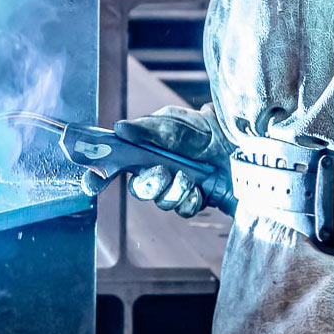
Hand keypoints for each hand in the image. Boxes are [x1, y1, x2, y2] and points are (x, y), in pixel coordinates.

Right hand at [77, 109, 229, 218]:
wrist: (242, 146)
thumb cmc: (207, 130)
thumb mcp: (175, 123)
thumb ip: (147, 129)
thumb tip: (119, 129)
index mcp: (147, 149)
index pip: (116, 163)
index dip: (100, 174)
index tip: (91, 183)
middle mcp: (159, 169)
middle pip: (137, 188)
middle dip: (148, 184)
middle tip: (161, 173)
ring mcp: (176, 186)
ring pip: (160, 201)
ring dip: (173, 190)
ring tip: (189, 177)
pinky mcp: (195, 199)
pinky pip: (182, 210)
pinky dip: (190, 200)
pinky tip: (200, 190)